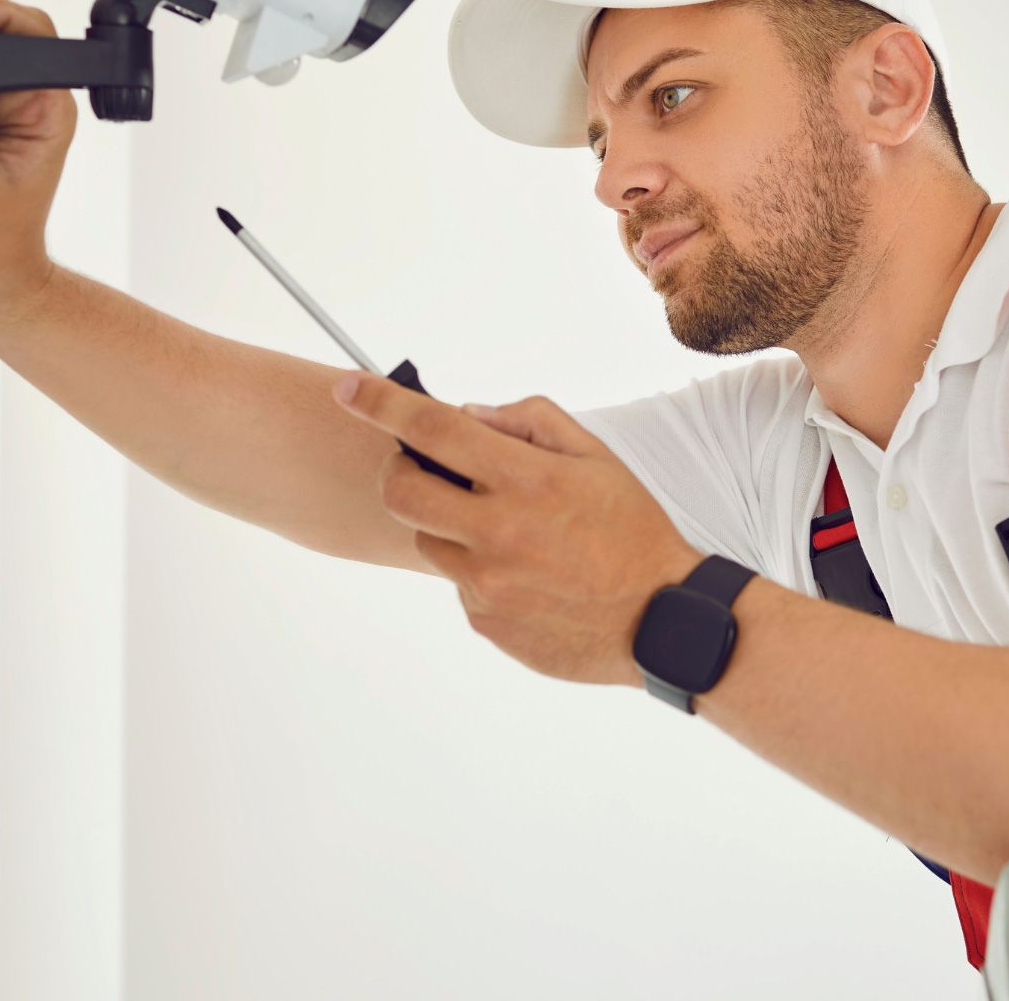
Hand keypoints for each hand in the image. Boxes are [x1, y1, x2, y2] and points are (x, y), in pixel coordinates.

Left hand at [331, 373, 702, 687]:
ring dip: (446, 525)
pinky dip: (479, 571)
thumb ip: (531, 422)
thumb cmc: (632, 531)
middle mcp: (496, 531)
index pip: (433, 428)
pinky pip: (459, 585)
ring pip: (427, 541)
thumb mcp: (597, 458)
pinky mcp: (485, 621)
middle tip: (424, 468)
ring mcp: (486, 583)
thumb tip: (471, 414)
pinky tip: (528, 575)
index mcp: (525, 479)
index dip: (380, 403)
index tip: (347, 388)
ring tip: (504, 531)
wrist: (661, 621)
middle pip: (401, 491)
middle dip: (400, 470)